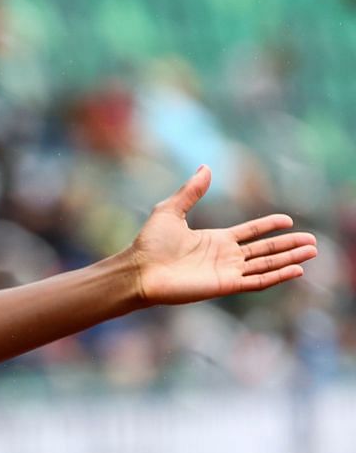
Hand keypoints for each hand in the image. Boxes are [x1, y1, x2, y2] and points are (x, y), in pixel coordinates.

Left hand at [127, 166, 317, 305]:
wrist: (138, 270)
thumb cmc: (149, 243)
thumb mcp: (171, 210)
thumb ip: (191, 191)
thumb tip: (205, 166)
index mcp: (215, 240)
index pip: (250, 233)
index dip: (268, 227)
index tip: (288, 220)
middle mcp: (224, 256)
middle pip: (264, 250)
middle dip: (288, 246)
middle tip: (312, 242)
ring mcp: (225, 272)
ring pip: (265, 265)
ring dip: (289, 260)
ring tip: (312, 253)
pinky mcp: (224, 285)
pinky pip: (256, 281)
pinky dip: (277, 276)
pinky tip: (296, 270)